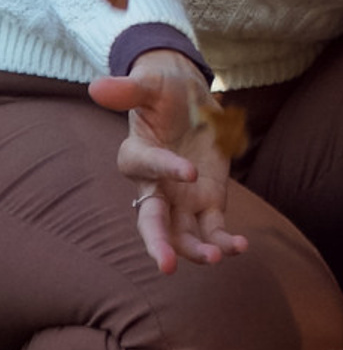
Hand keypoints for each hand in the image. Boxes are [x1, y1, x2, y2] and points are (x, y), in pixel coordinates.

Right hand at [87, 53, 247, 274]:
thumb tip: (97, 86)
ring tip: (216, 258)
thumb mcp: (149, 83)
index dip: (166, 170)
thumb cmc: (162, 90)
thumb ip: (128, 89)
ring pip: (183, 233)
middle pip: (152, 221)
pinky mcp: (207, 199)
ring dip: (197, 249)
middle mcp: (155, 186)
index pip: (146, 167)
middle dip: (159, 244)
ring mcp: (182, 197)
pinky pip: (212, 226)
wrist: (187, 97)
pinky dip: (223, 239)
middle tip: (167, 266)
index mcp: (136, 157)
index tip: (190, 171)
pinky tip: (239, 247)